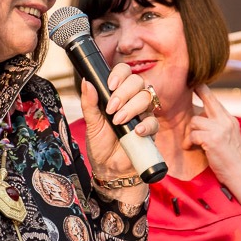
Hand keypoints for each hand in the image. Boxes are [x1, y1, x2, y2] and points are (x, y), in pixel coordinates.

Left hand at [80, 63, 157, 183]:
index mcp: (118, 94)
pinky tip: (135, 131)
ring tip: (118, 121)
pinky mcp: (150, 130)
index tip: (110, 85)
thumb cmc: (100, 143)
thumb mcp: (91, 122)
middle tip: (111, 109)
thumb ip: (89, 103)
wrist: (109, 167)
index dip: (120, 74)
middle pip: (138, 82)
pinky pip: (153, 121)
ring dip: (131, 107)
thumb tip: (86, 82)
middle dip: (123, 93)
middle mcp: (132, 100)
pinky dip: (145, 124)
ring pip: (146, 97)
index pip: (125, 72)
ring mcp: (143, 114)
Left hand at [184, 84, 240, 183]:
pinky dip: (189, 142)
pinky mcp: (212, 139)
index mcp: (230, 120)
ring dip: (190, 132)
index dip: (205, 91)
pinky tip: (190, 148)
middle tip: (190, 87)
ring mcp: (220, 129)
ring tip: (191, 143)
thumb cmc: (231, 159)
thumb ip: (218, 126)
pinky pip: (193, 134)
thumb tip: (200, 119)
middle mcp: (226, 121)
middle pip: (208, 101)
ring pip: (195, 121)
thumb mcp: (228, 137)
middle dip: (199, 92)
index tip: (197, 83)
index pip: (216, 101)